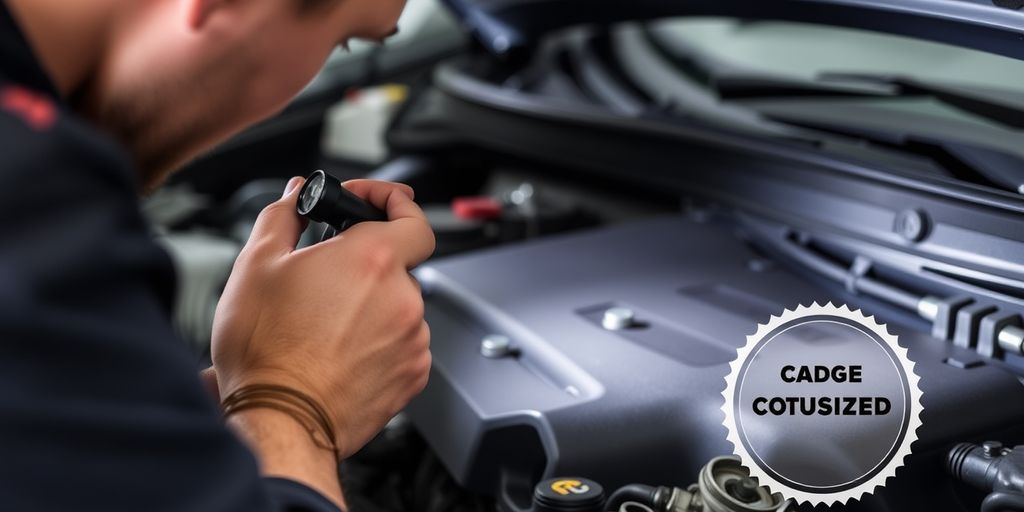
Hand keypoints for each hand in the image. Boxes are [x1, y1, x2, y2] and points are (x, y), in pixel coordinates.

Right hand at [212, 177, 434, 459]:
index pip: (412, 215)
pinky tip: (340, 352)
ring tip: (324, 326)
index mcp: (373, 259)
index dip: (394, 202)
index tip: (372, 204)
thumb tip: (296, 195)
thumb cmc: (266, 350)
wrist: (279, 421)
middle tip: (324, 280)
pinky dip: (379, 343)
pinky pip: (403, 345)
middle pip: (397, 265)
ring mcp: (413, 339)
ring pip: (398, 307)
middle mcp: (403, 297)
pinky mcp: (413, 374)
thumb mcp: (257, 265)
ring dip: (370, 307)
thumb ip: (284, 216)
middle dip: (363, 267)